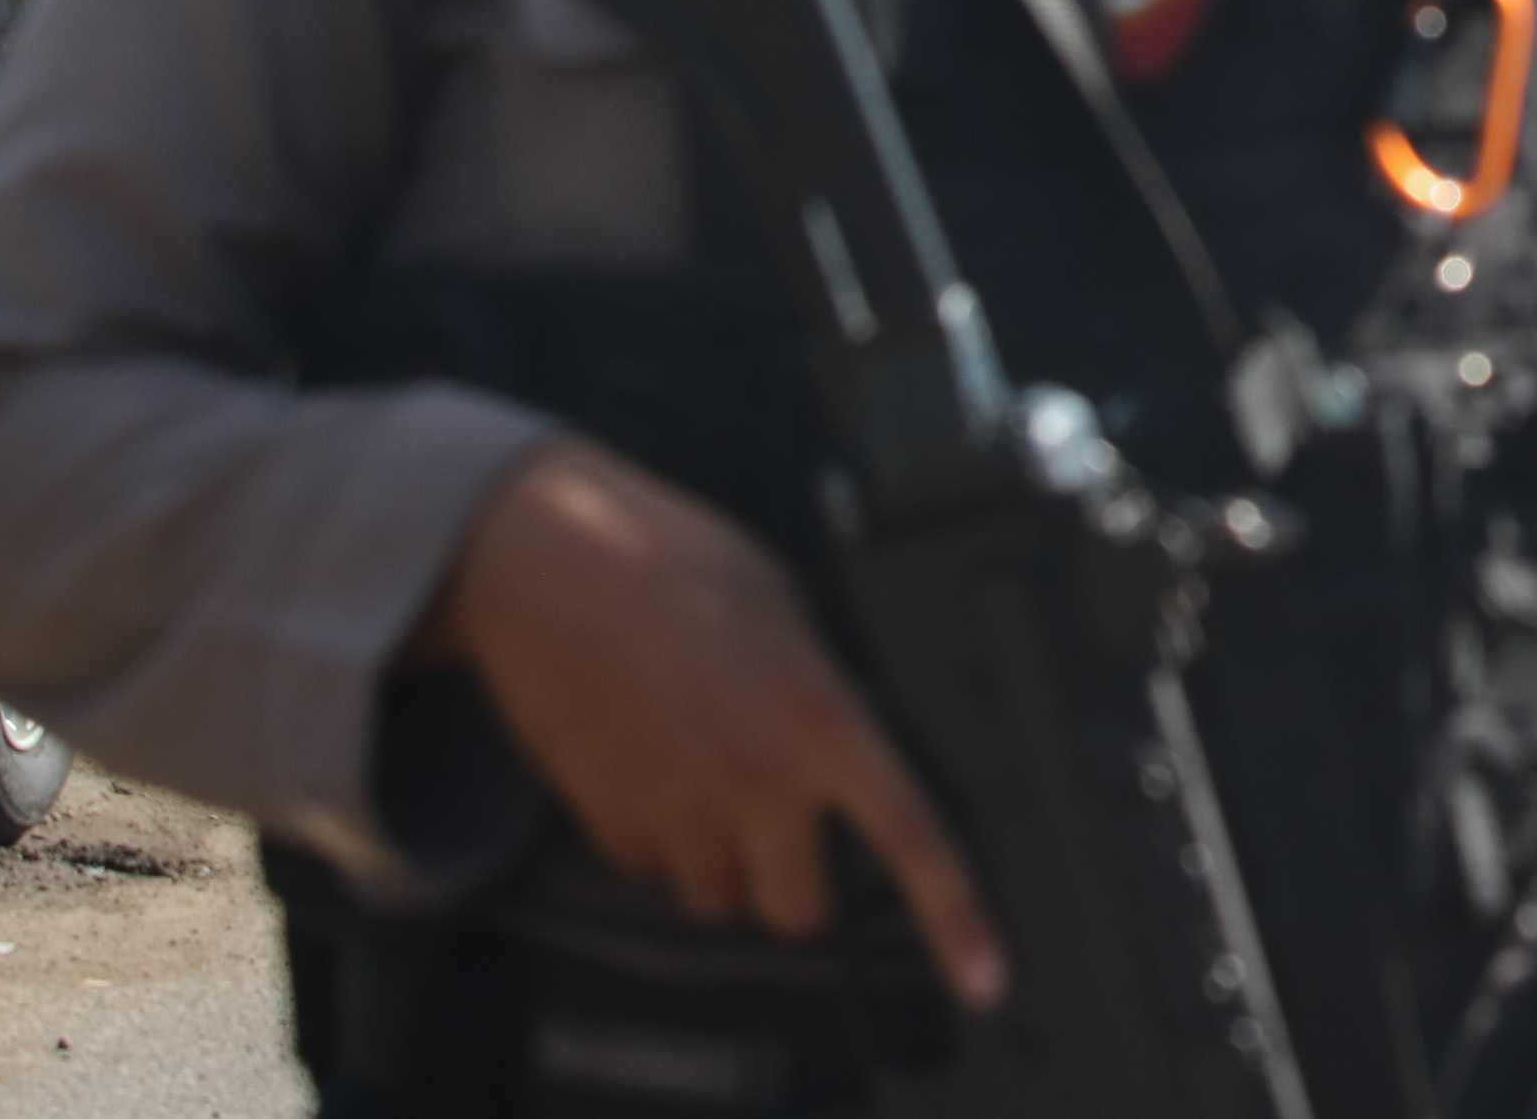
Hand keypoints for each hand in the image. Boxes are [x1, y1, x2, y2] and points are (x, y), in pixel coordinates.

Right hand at [412, 438, 1005, 1008]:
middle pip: (800, 912)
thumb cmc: (678, 562)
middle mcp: (756, 780)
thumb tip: (847, 746)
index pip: (909, 834)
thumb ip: (823, 694)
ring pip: (718, 901)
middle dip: (797, 887)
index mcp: (822, 719)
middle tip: (785, 833)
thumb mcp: (789, 614)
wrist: (553, 561)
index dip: (954, 913)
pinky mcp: (608, 820)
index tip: (983, 976)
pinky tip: (649, 770)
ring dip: (721, 868)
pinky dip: (655, 847)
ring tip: (705, 783)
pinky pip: (649, 874)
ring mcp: (678, 809)